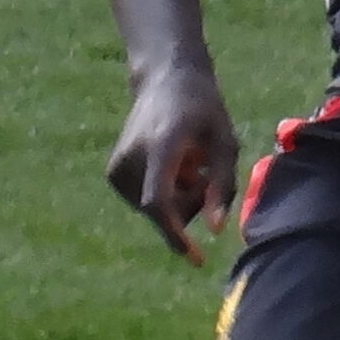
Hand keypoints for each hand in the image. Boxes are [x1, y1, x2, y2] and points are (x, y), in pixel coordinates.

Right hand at [106, 64, 238, 266]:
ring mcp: (117, 166)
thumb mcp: (225, 143)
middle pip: (163, 210)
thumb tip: (214, 231)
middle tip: (207, 176)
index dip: (175, 234)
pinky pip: (145, 204)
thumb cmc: (203, 111)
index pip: (158, 201)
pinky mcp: (113, 174)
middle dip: (191, 207)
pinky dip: (165, 196)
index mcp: (160, 146)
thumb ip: (222, 186)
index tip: (195, 258)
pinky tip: (173, 169)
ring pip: (154, 211)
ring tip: (189, 166)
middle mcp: (131, 156)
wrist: (165, 81)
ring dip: (179, 201)